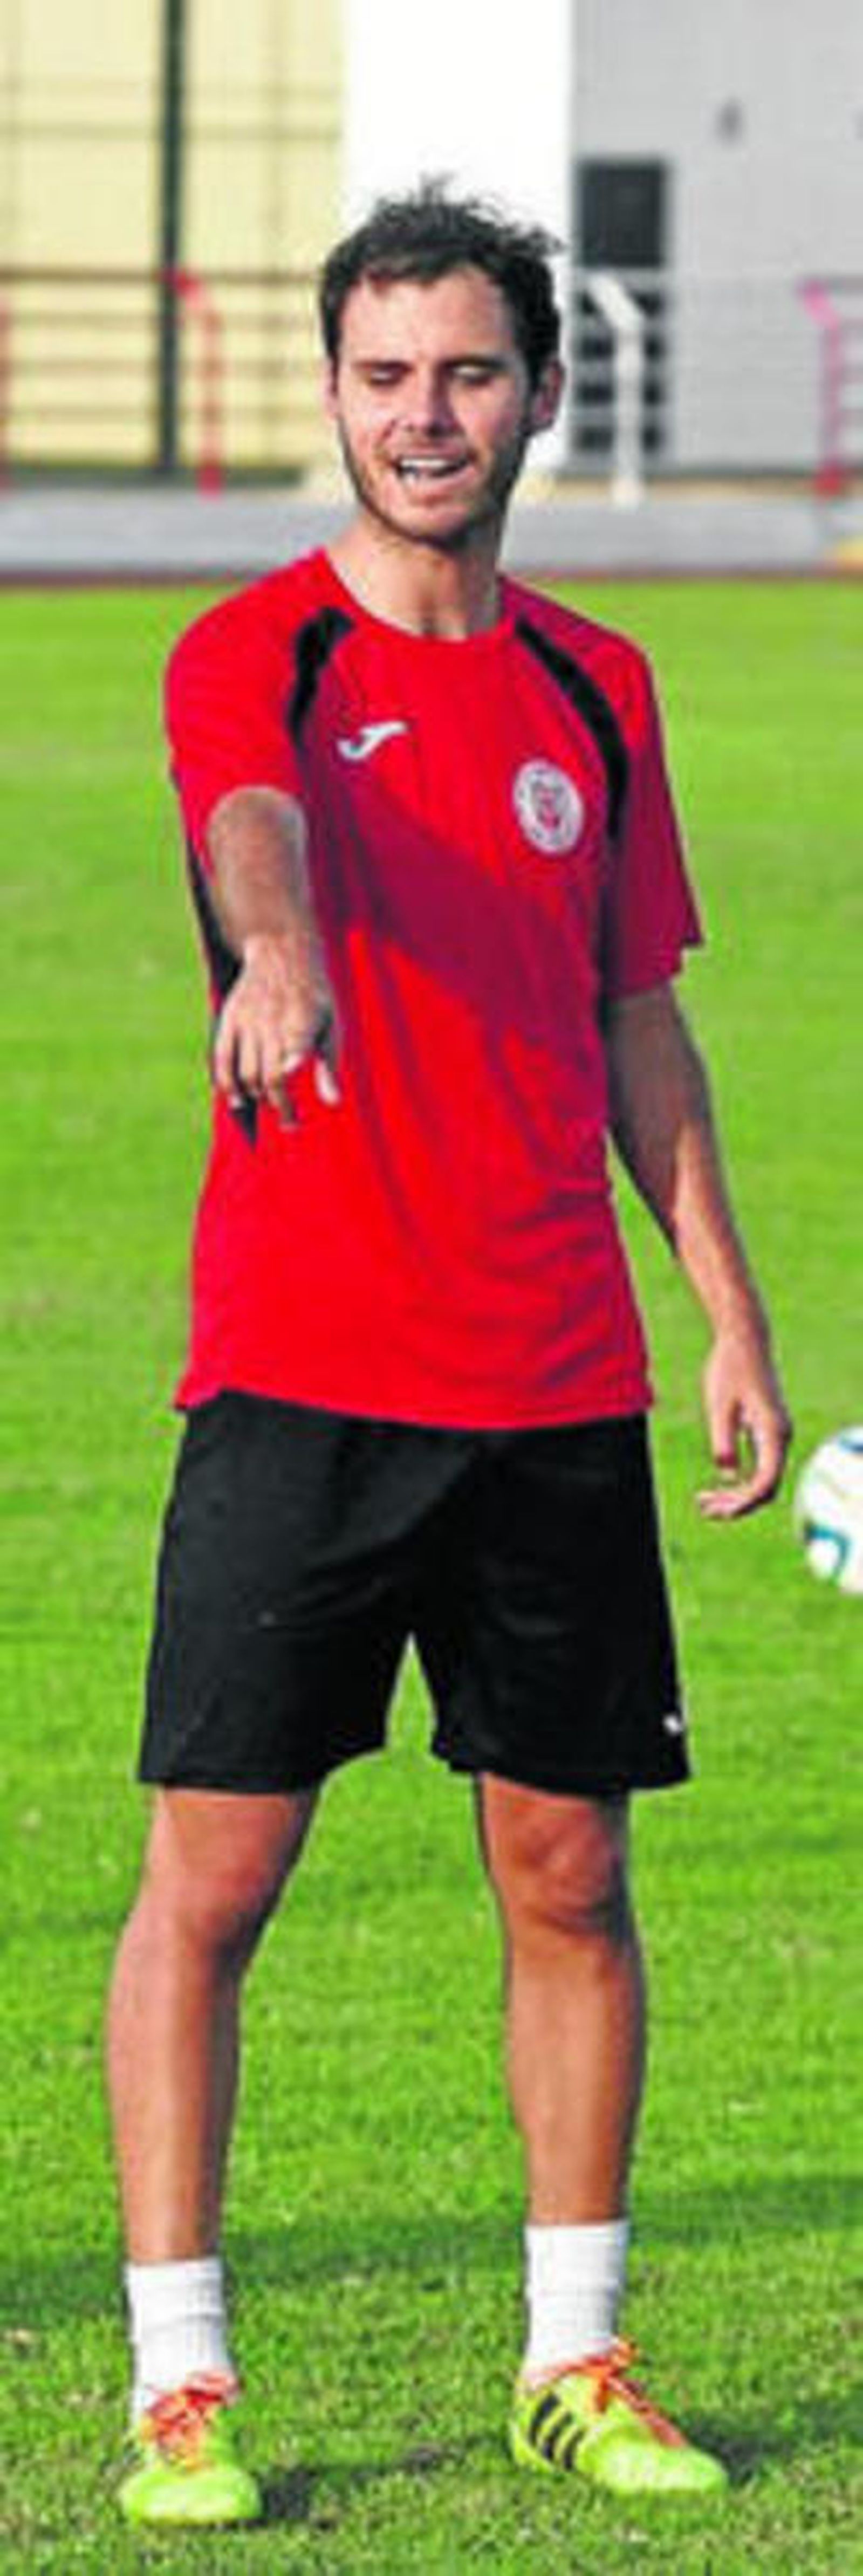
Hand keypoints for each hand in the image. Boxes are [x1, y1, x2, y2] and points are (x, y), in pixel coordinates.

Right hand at [211, 930, 339, 1127]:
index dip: (289, 1082)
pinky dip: (226, 1083)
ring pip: (246, 1073)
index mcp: (301, 1021)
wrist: (281, 952)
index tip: (292, 1112)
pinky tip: (236, 1099)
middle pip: (269, 1077)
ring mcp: (247, 1021)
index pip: (292, 1057)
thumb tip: (333, 1104)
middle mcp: (271, 1022)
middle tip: (289, 1122)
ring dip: (257, 1097)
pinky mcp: (230, 1019)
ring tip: (270, 1105)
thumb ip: (329, 1066)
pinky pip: (221, 1059)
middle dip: (279, 1106)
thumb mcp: (331, 1025)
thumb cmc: (314, 996)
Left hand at [698, 1321, 791, 1519]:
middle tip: (704, 1509)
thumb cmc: (730, 1368)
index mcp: (773, 1432)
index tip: (717, 1511)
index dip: (743, 1503)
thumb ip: (724, 1441)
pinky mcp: (767, 1431)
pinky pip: (760, 1466)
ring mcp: (776, 1435)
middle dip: (737, 1504)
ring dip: (737, 1495)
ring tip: (704, 1502)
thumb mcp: (720, 1405)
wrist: (745, 1340)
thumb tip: (728, 1476)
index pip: (765, 1483)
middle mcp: (780, 1437)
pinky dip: (741, 1480)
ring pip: (763, 1479)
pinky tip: (718, 1485)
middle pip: (765, 1487)